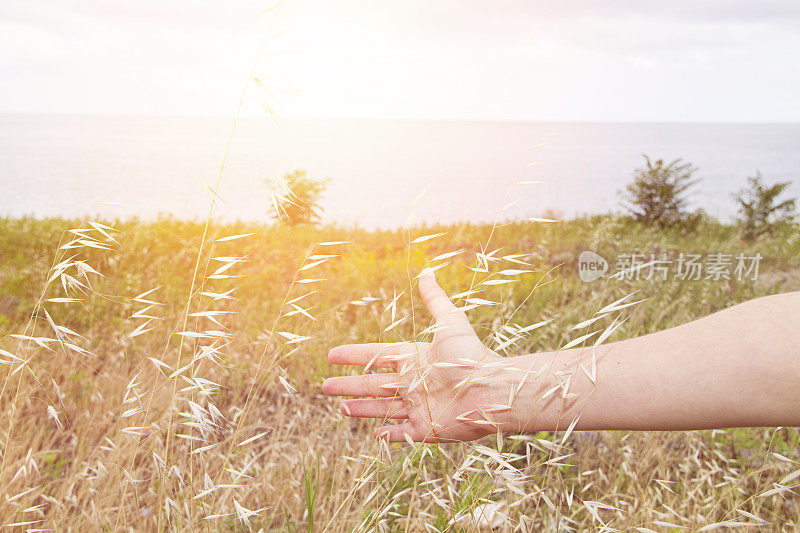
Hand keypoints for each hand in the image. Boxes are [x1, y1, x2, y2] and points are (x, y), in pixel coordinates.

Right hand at [322, 270, 506, 442]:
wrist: (490, 389)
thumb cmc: (470, 354)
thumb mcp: (449, 320)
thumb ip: (435, 298)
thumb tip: (428, 270)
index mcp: (416, 359)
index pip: (378, 356)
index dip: (355, 355)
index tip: (332, 354)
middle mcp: (415, 383)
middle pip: (374, 384)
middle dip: (349, 385)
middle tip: (325, 385)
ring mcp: (420, 407)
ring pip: (383, 409)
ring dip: (361, 408)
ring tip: (339, 408)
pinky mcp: (427, 429)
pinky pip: (403, 434)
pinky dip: (389, 436)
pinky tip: (374, 436)